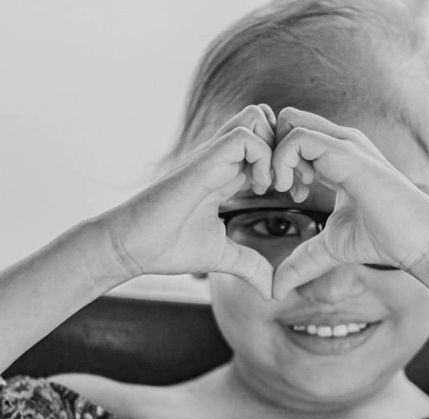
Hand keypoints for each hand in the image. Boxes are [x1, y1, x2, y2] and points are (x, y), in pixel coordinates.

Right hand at [98, 104, 277, 299]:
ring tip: (276, 186)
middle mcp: (222, 160)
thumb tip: (272, 290)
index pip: (269, 148)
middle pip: (268, 121)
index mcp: (228, 176)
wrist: (131, 247)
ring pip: (258, 117)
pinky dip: (263, 158)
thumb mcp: (222, 257)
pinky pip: (245, 137)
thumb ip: (250, 266)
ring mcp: (212, 157)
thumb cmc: (168, 247)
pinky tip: (261, 188)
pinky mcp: (203, 162)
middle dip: (291, 150)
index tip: (298, 196)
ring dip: (277, 149)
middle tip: (294, 186)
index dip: (291, 166)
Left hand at [270, 107, 428, 299]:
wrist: (415, 240)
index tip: (282, 194)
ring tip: (281, 190)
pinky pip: (299, 138)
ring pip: (290, 122)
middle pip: (287, 120)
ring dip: (274, 156)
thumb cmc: (382, 239)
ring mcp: (344, 144)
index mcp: (335, 157)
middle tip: (272, 187)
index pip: (294, 136)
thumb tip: (275, 290)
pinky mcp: (347, 153)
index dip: (277, 161)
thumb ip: (300, 262)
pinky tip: (292, 191)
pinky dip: (283, 161)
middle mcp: (339, 143)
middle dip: (269, 150)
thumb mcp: (329, 248)